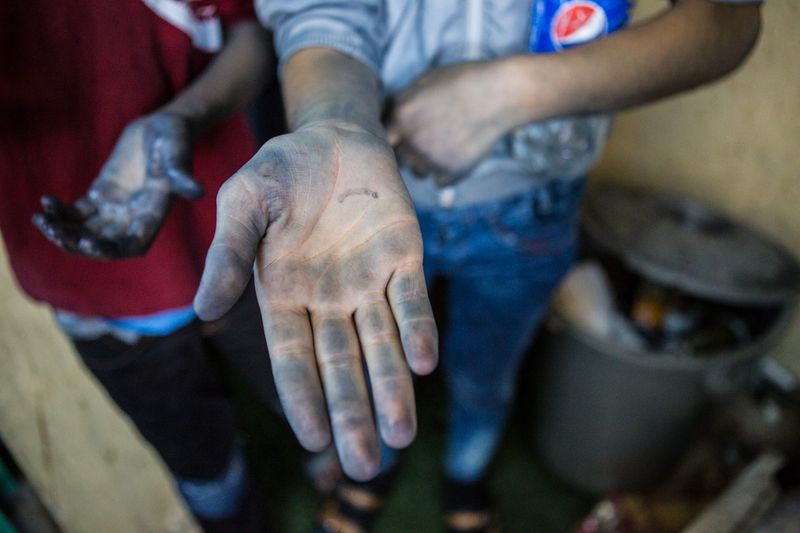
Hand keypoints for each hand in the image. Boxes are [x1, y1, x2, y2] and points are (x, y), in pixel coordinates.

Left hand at [32, 113, 202, 258]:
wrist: (164, 124)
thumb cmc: (176, 137)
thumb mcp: (178, 153)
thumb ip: (181, 174)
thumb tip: (197, 191)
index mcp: (153, 213)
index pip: (132, 244)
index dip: (110, 250)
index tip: (88, 244)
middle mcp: (134, 217)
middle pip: (103, 243)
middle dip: (77, 242)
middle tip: (54, 230)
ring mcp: (116, 208)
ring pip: (87, 231)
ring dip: (64, 231)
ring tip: (41, 220)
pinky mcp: (102, 194)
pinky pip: (78, 212)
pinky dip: (61, 212)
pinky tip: (45, 202)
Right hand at [194, 123, 437, 479]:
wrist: (333, 134)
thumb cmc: (280, 170)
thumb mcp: (243, 204)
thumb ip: (229, 254)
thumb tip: (204, 308)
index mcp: (285, 295)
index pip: (294, 359)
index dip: (303, 398)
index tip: (313, 440)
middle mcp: (329, 299)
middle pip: (342, 366)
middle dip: (353, 414)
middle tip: (365, 466)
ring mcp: (369, 281)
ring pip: (382, 344)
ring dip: (392, 389)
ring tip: (400, 438)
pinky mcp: (404, 257)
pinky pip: (413, 300)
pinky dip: (418, 330)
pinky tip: (421, 364)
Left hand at [387, 60, 516, 177]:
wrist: (502, 93)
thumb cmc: (463, 81)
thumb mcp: (425, 81)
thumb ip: (401, 102)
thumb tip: (383, 118)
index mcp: (400, 116)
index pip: (380, 139)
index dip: (390, 138)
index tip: (399, 137)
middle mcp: (411, 141)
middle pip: (398, 159)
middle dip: (408, 151)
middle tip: (429, 136)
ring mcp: (431, 159)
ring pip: (418, 173)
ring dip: (426, 164)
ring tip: (447, 142)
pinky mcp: (452, 172)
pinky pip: (439, 181)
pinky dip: (447, 172)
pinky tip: (460, 152)